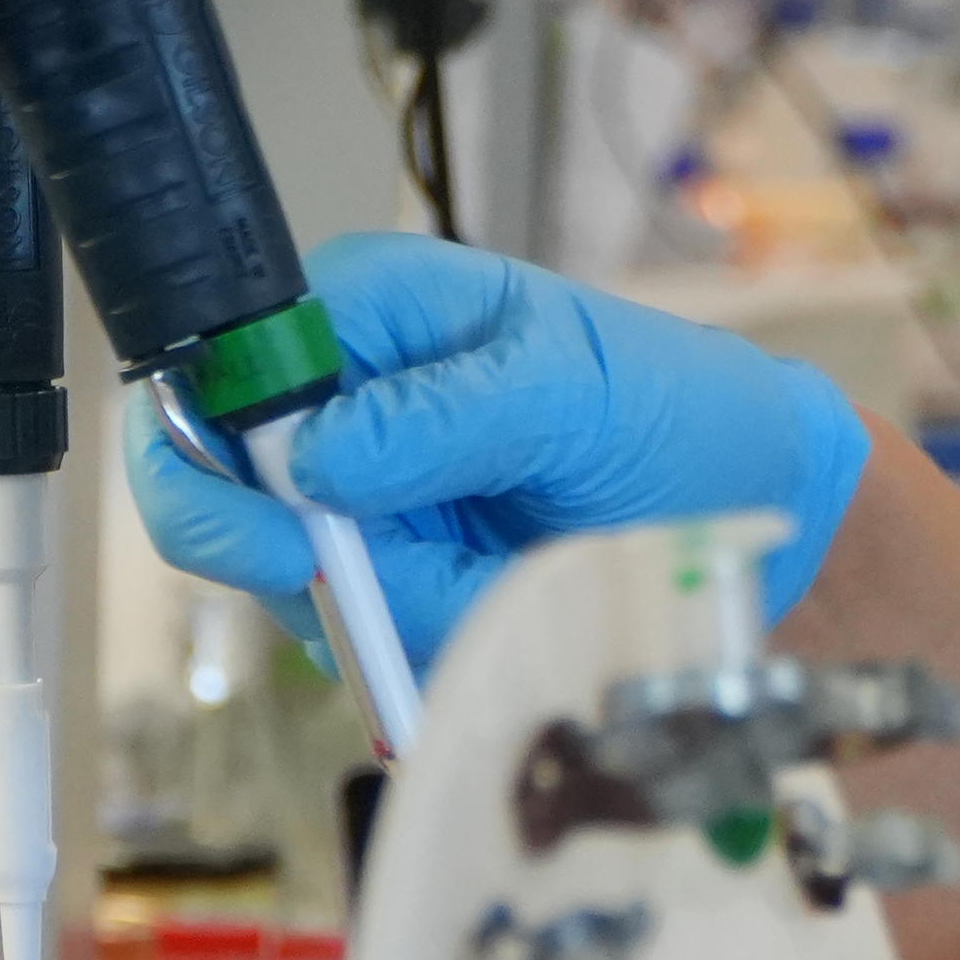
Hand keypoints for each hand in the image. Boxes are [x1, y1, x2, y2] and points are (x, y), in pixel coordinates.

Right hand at [126, 234, 876, 668]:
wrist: (755, 502)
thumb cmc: (674, 410)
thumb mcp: (569, 393)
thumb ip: (439, 417)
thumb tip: (308, 457)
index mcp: (367, 312)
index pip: (215, 366)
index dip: (205, 451)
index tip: (279, 532)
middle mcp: (341, 403)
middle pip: (215, 490)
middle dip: (291, 562)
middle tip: (380, 600)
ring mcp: (358, 500)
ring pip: (290, 583)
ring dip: (385, 613)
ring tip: (505, 586)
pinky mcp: (392, 579)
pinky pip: (356, 635)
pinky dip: (415, 648)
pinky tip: (496, 615)